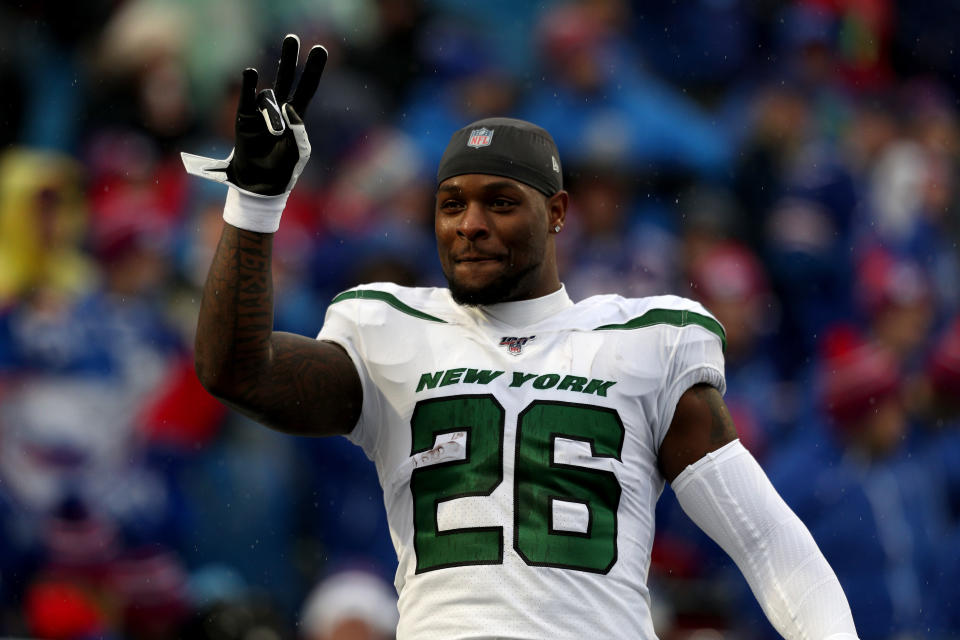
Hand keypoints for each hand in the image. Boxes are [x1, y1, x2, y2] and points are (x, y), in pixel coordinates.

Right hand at [182, 35, 327, 196]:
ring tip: (273, 133)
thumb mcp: (297, 153)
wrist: (259, 185)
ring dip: (272, 114)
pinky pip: (247, 97)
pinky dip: (249, 84)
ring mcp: (260, 112)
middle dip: (289, 58)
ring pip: (269, 97)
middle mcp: (278, 110)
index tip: (320, 49)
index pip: (306, 88)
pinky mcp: (243, 117)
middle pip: (285, 77)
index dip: (313, 70)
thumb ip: (298, 131)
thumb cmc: (282, 171)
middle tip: (292, 38)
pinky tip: (251, 73)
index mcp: (297, 118)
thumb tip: (288, 107)